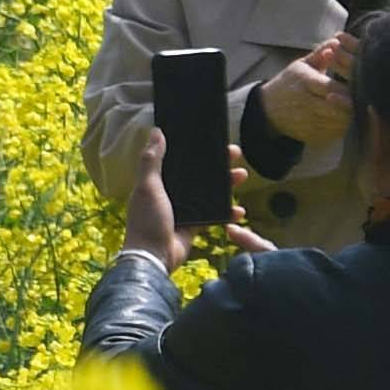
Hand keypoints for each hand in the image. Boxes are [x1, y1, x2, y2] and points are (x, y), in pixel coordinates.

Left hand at [121, 133, 271, 267]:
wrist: (154, 257)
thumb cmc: (147, 221)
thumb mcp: (148, 187)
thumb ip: (151, 161)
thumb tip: (156, 132)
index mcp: (158, 181)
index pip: (179, 160)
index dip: (195, 150)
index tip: (211, 138)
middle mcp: (171, 192)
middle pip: (199, 174)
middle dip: (217, 164)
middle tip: (234, 153)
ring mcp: (185, 208)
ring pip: (210, 192)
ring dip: (227, 184)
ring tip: (242, 175)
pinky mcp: (195, 224)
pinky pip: (216, 214)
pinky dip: (228, 213)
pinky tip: (240, 210)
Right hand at [261, 34, 353, 147]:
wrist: (268, 109)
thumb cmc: (290, 83)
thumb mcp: (301, 65)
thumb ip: (320, 54)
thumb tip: (336, 41)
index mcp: (304, 82)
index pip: (330, 87)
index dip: (347, 90)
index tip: (363, 88)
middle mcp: (304, 103)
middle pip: (336, 108)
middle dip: (353, 106)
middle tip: (369, 101)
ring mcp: (307, 121)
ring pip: (338, 123)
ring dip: (351, 118)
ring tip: (363, 110)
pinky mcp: (311, 136)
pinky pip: (334, 133)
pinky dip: (344, 127)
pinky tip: (348, 120)